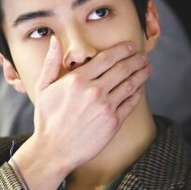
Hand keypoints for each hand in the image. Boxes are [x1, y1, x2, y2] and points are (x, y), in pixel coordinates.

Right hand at [11, 37, 150, 189]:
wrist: (54, 150)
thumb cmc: (47, 119)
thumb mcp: (43, 87)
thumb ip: (51, 62)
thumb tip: (54, 39)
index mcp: (77, 79)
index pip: (107, 58)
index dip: (122, 50)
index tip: (131, 46)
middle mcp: (94, 91)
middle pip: (123, 69)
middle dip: (136, 59)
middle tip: (143, 56)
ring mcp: (105, 107)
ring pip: (130, 84)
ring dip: (142, 74)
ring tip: (147, 68)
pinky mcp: (113, 122)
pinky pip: (130, 103)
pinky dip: (138, 93)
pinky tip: (140, 88)